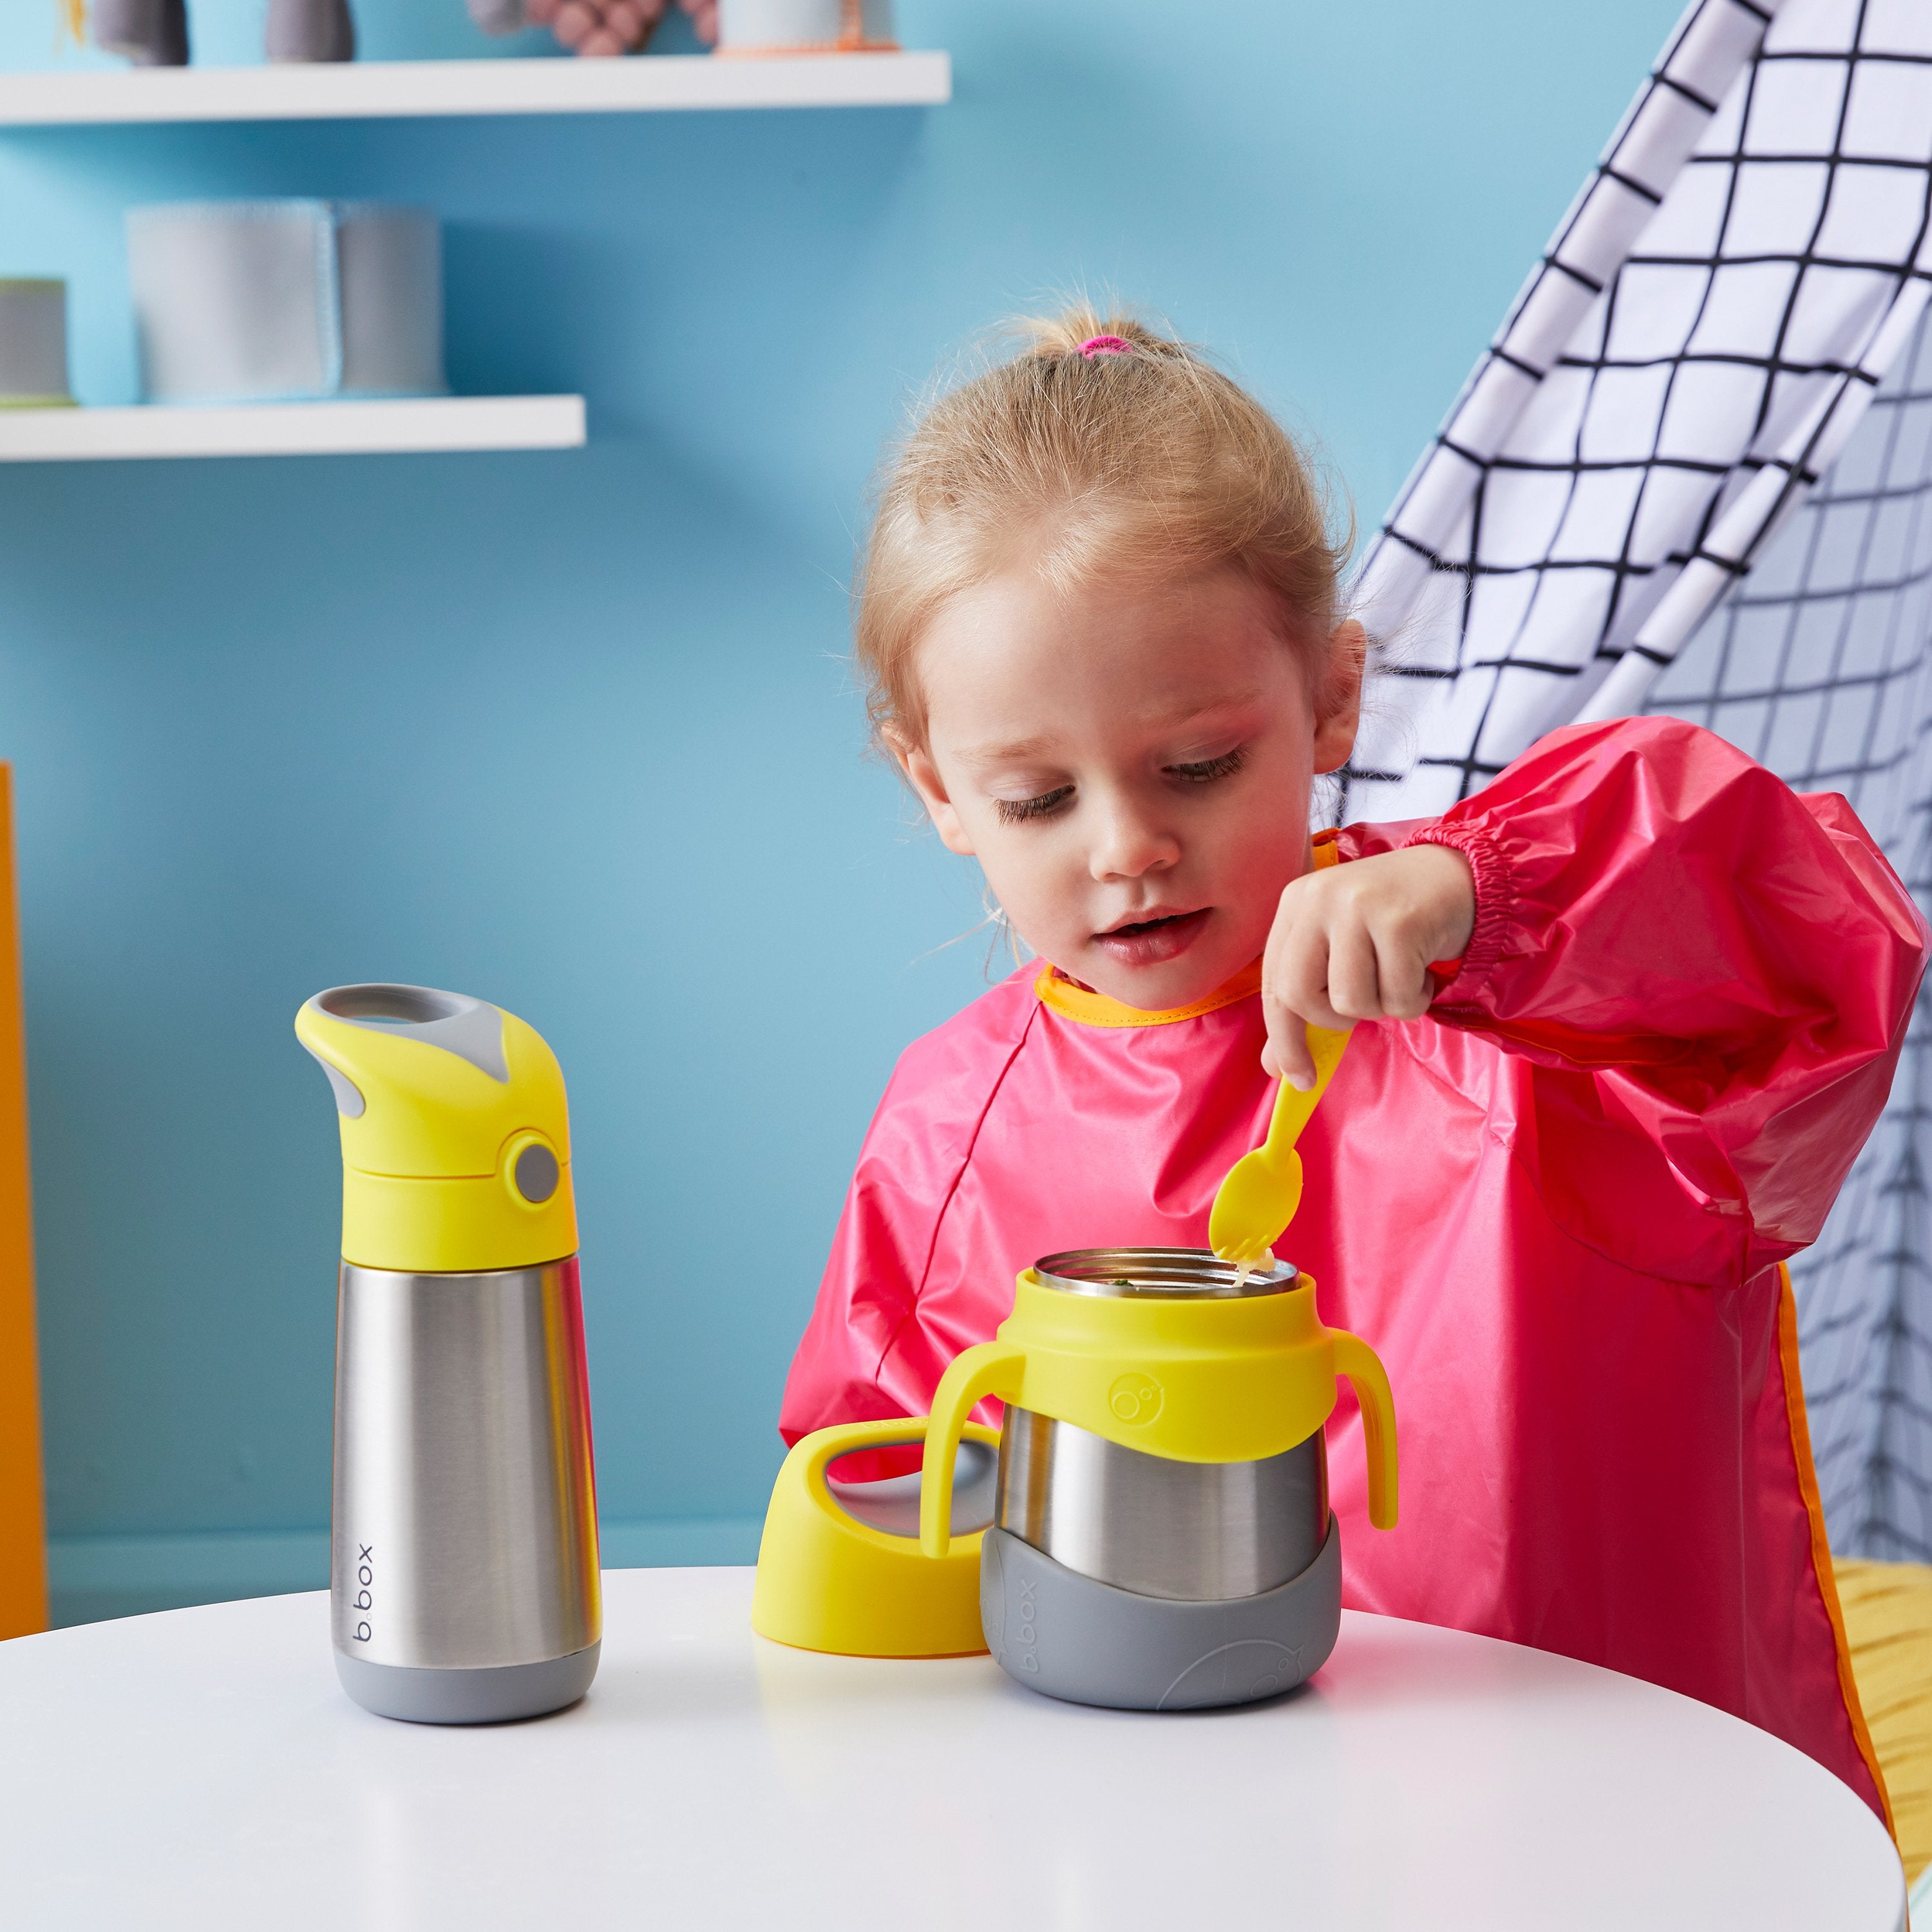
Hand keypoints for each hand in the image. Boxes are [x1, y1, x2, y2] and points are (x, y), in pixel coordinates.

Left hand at [1261, 843, 1476, 1086]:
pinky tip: (1423, 969)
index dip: (1283, 1039)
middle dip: (1334, 1020)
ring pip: (1350, 1002)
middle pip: (1299, 995)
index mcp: (1295, 904)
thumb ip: (1307, 1001)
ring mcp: (1357, 907)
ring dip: (1382, 1007)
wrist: (1461, 876)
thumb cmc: (1395, 920)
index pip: (1273, 985)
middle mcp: (1318, 899)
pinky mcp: (1398, 921)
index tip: (1297, 1077)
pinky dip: (1415, 999)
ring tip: (1400, 977)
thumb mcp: (1341, 950)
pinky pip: (1397, 998)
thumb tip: (1275, 1067)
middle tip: (1367, 1005)